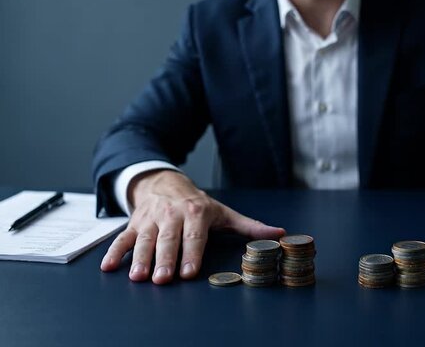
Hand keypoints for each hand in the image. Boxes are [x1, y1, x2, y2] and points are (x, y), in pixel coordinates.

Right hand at [100, 170, 285, 283]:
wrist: (164, 181)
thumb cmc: (196, 202)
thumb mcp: (224, 212)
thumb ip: (249, 226)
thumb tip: (279, 234)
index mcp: (195, 212)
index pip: (194, 236)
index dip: (191, 254)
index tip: (189, 272)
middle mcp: (171, 215)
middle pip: (167, 240)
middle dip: (165, 260)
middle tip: (162, 279)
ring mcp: (150, 219)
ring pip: (143, 240)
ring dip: (139, 258)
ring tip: (137, 276)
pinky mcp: (134, 223)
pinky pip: (121, 238)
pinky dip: (114, 252)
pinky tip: (109, 267)